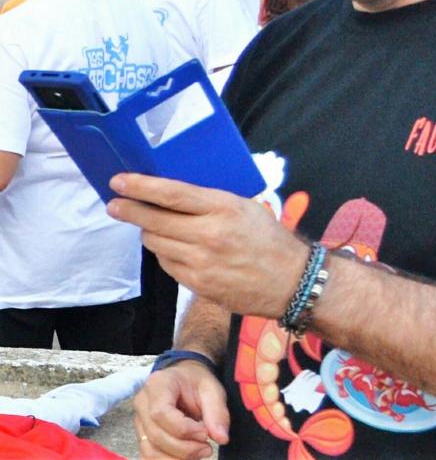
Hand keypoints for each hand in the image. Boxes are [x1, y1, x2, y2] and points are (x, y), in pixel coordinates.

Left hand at [107, 172, 308, 317]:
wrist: (290, 281)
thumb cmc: (268, 238)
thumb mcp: (244, 206)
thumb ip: (210, 201)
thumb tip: (172, 194)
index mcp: (223, 208)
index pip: (172, 194)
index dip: (141, 187)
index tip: (119, 181)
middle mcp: (209, 235)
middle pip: (154, 221)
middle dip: (129, 210)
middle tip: (114, 203)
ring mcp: (201, 263)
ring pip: (156, 243)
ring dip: (147, 232)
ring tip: (148, 224)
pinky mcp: (198, 284)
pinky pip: (167, 264)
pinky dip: (164, 252)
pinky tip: (169, 245)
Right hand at [135, 361, 227, 459]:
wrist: (184, 379)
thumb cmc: (196, 382)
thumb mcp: (212, 389)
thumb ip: (218, 412)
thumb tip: (221, 438)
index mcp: (158, 384)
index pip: (161, 413)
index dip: (184, 430)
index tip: (205, 434)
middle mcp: (142, 402)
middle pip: (156, 435)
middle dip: (184, 449)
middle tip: (207, 448)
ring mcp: (139, 420)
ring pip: (150, 450)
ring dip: (177, 459)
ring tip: (199, 453)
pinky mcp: (141, 435)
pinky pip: (148, 457)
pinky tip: (187, 458)